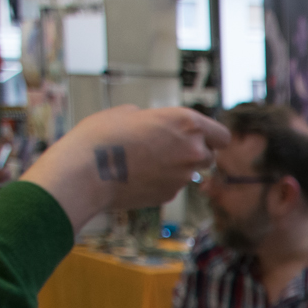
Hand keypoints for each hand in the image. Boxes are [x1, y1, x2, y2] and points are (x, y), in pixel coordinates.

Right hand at [21, 105, 229, 230]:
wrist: (85, 172)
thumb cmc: (101, 137)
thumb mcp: (127, 112)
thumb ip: (154, 118)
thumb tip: (157, 125)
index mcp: (186, 122)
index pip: (222, 135)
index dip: (212, 137)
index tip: (202, 138)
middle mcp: (192, 150)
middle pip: (210, 156)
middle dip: (194, 152)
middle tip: (169, 148)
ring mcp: (182, 176)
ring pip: (190, 172)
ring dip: (177, 167)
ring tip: (146, 160)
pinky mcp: (170, 195)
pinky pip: (173, 186)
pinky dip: (161, 181)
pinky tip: (138, 175)